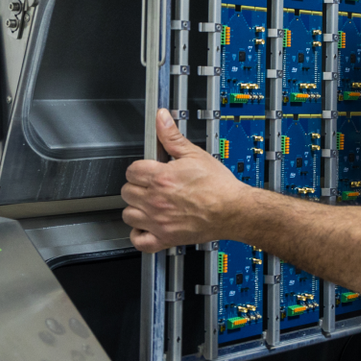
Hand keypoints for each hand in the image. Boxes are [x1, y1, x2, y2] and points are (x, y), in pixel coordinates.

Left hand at [121, 109, 251, 252]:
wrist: (234, 209)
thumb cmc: (218, 185)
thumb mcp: (195, 154)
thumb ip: (172, 136)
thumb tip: (161, 119)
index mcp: (161, 178)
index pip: (131, 170)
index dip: (139, 168)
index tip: (147, 170)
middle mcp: (156, 200)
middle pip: (127, 191)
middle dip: (137, 186)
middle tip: (150, 185)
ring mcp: (159, 221)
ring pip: (128, 215)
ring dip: (136, 209)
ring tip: (148, 204)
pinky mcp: (165, 238)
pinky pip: (139, 241)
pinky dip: (139, 235)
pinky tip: (146, 226)